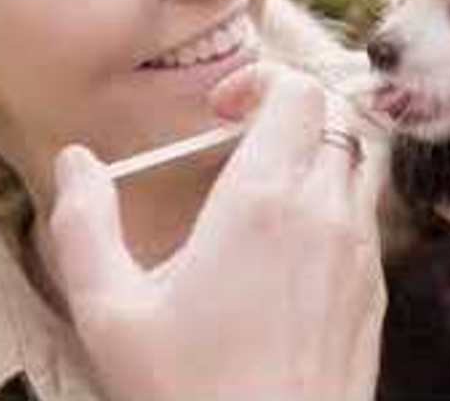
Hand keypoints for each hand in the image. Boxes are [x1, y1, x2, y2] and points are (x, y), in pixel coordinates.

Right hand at [48, 63, 387, 400]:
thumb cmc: (191, 393)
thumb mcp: (110, 312)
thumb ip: (85, 224)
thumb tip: (76, 164)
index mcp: (264, 200)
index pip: (298, 92)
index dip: (261, 80)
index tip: (221, 110)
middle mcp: (325, 213)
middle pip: (334, 116)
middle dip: (289, 110)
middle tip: (239, 141)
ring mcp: (359, 251)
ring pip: (358, 161)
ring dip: (317, 152)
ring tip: (265, 187)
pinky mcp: (373, 290)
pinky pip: (367, 214)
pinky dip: (336, 200)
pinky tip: (291, 245)